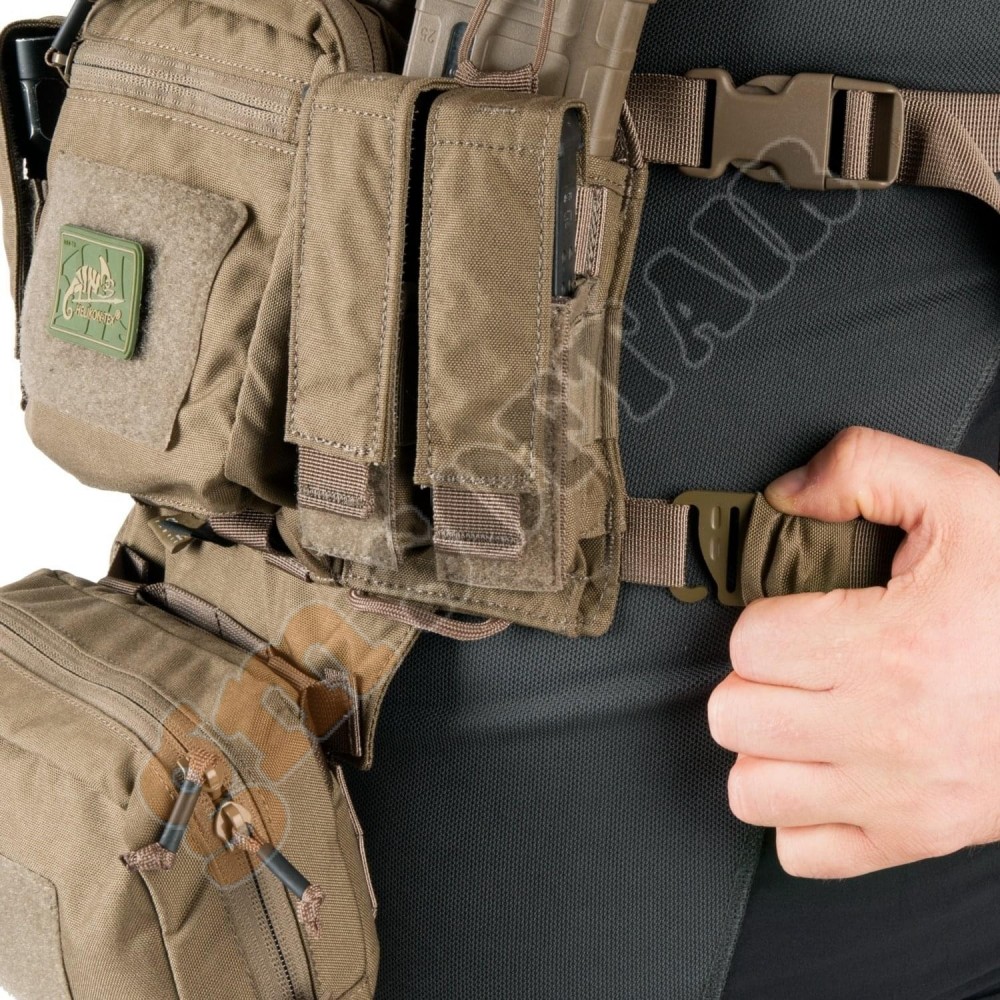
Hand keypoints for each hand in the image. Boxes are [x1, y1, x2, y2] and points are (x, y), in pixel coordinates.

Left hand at [708, 427, 999, 877]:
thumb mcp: (968, 502)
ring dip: (765, 749)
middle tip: (800, 664)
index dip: (767, 620)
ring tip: (804, 716)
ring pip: (751, 789)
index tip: (803, 617)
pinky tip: (828, 770)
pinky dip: (800, 815)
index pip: (749, 642)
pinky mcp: (912, 841)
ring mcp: (896, 798)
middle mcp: (886, 733)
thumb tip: (785, 495)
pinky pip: (800, 850)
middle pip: (734, 715)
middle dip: (756, 681)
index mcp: (892, 647)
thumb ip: (866, 467)